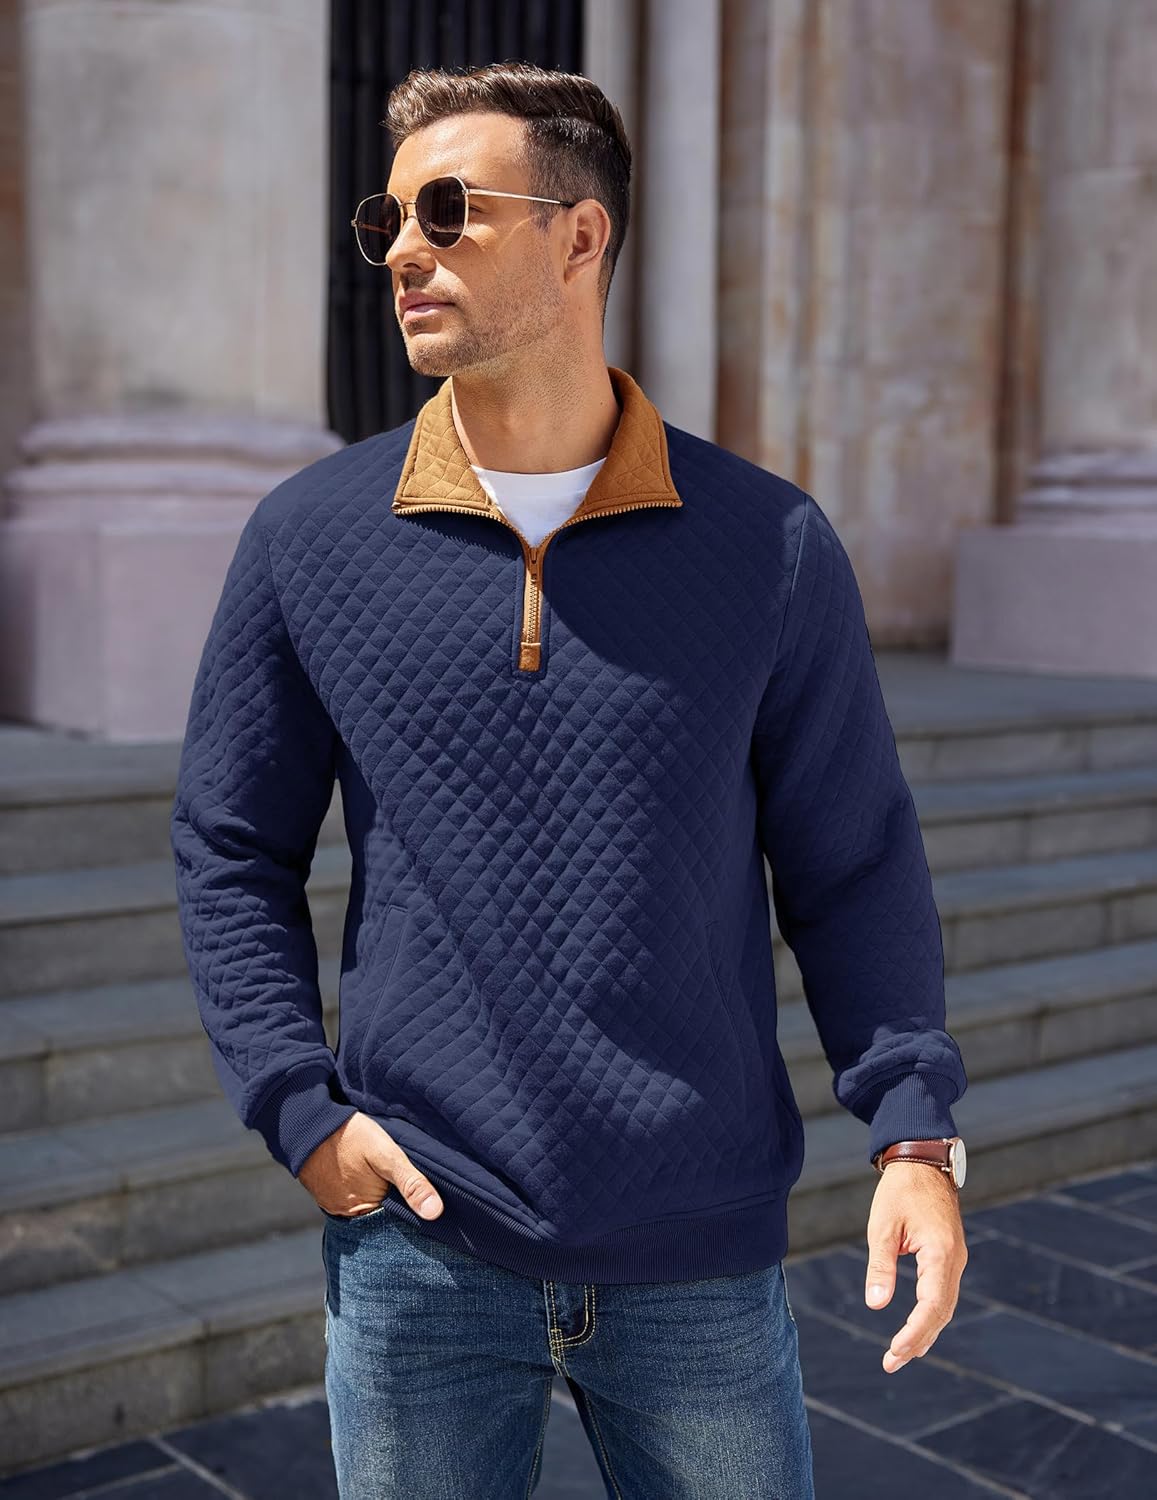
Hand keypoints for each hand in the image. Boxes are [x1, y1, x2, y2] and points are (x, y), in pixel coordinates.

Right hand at [298, 1111, 443, 1219]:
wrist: (306, 1122)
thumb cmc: (348, 1136)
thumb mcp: (386, 1154)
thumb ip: (411, 1182)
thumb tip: (435, 1213)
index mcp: (365, 1212)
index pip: (398, 1222)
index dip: (412, 1210)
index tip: (426, 1197)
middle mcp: (347, 1215)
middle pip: (382, 1215)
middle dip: (396, 1202)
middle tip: (405, 1180)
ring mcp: (335, 1204)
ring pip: (367, 1205)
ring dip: (379, 1194)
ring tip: (387, 1176)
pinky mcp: (327, 1193)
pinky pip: (352, 1196)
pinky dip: (362, 1188)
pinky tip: (367, 1173)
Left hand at [864, 1160, 967, 1373]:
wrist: (922, 1162)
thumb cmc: (900, 1191)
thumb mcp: (883, 1227)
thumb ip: (881, 1266)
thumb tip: (875, 1304)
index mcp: (941, 1253)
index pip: (932, 1305)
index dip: (915, 1332)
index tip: (895, 1352)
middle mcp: (954, 1260)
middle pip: (941, 1312)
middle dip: (918, 1340)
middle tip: (891, 1362)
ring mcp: (955, 1259)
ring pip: (944, 1306)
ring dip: (925, 1332)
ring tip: (900, 1355)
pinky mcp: (949, 1257)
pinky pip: (943, 1294)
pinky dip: (930, 1315)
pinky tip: (915, 1331)